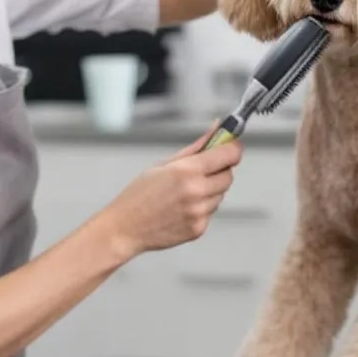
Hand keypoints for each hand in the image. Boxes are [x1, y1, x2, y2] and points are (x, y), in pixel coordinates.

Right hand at [102, 127, 242, 258]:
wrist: (124, 228)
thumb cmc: (139, 194)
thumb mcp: (164, 164)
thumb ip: (196, 147)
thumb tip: (217, 128)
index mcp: (187, 170)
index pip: (229, 154)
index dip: (233, 148)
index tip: (230, 146)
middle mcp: (197, 191)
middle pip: (228, 176)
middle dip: (220, 170)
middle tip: (201, 170)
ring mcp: (199, 212)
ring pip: (220, 195)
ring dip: (210, 190)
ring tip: (183, 193)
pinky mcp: (199, 229)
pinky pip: (210, 212)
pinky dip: (201, 207)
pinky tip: (181, 208)